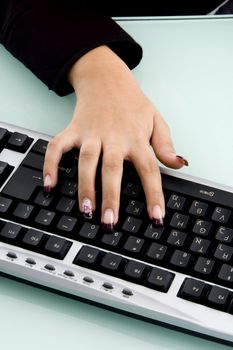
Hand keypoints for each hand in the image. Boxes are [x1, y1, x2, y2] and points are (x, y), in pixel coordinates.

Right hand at [43, 45, 187, 229]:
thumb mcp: (156, 120)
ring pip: (87, 162)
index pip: (149, 170)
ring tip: (86, 210)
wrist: (106, 78)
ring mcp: (91, 134)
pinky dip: (51, 164)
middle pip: (112, 170)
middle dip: (111, 197)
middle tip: (109, 221)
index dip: (153, 195)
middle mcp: (113, 138)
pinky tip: (49, 184)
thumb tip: (178, 164)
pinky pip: (58, 147)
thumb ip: (165, 144)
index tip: (156, 218)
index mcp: (135, 138)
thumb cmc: (132, 103)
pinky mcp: (72, 130)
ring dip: (85, 187)